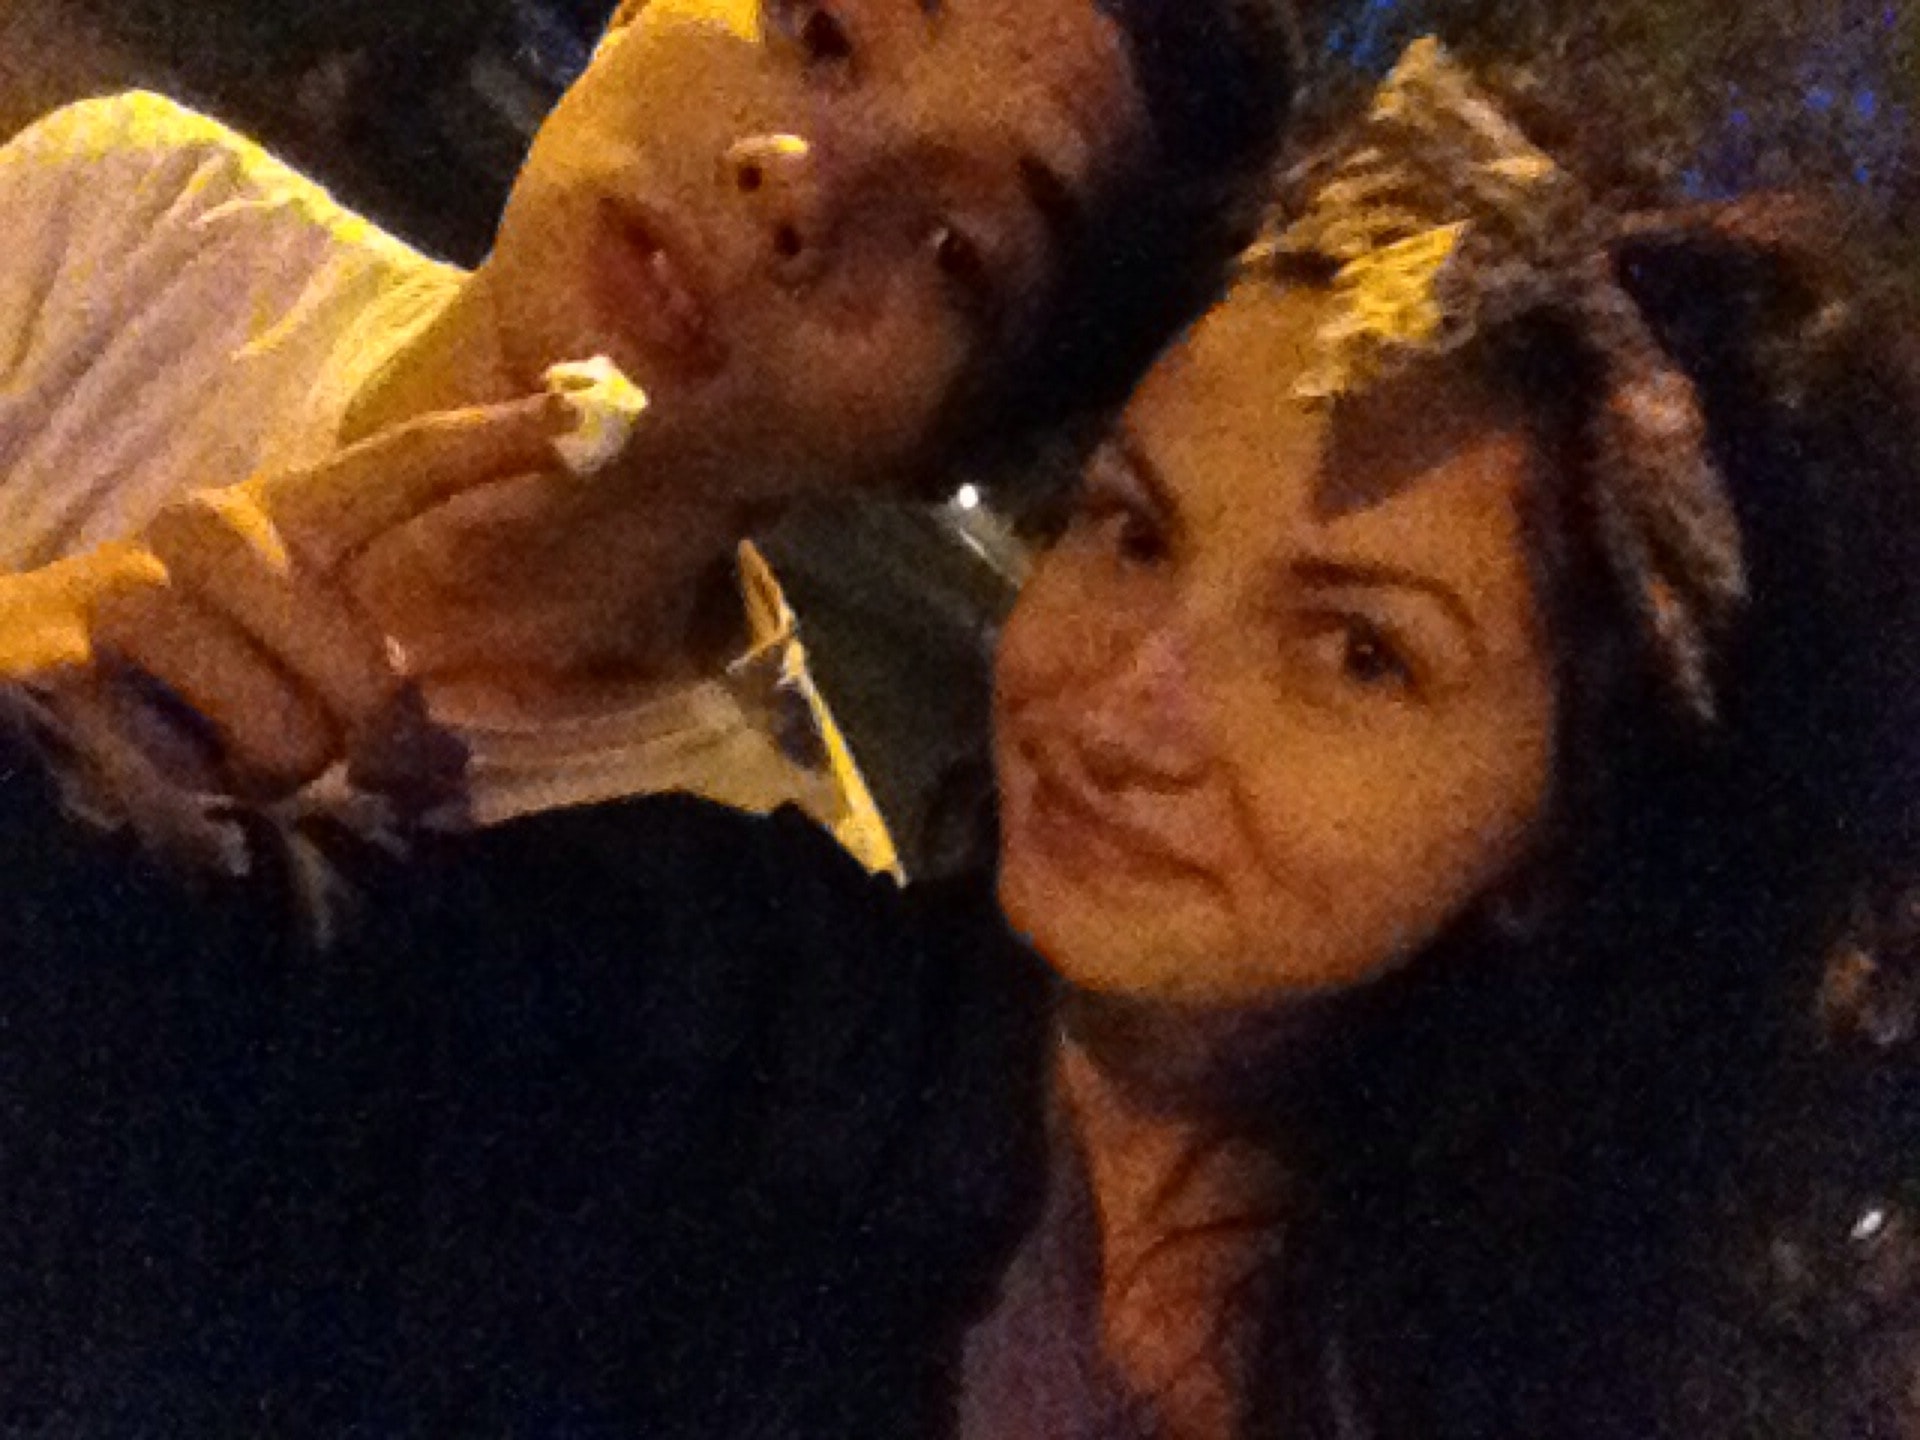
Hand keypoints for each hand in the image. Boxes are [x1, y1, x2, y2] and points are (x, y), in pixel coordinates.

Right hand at [0, 395, 564, 804]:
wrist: (5, 677)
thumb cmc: (172, 677)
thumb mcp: (278, 654)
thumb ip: (366, 671)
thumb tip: (439, 753)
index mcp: (281, 518)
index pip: (404, 467)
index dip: (501, 442)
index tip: (593, 412)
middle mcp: (211, 529)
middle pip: (365, 679)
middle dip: (348, 747)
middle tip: (284, 744)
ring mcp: (131, 589)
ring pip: (287, 740)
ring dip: (263, 784)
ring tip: (203, 751)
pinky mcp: (60, 659)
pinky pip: (191, 775)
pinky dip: (187, 805)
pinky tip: (144, 770)